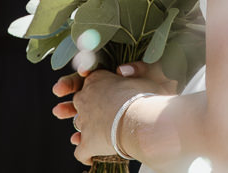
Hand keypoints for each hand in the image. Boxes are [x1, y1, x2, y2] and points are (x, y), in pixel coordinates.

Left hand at [51, 65, 168, 162]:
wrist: (144, 120)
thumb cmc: (147, 96)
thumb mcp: (143, 77)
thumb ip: (133, 72)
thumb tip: (122, 70)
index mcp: (96, 79)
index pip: (90, 84)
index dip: (99, 91)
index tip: (109, 97)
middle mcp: (84, 98)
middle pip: (80, 103)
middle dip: (90, 110)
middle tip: (107, 116)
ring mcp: (84, 120)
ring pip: (80, 126)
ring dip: (89, 130)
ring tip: (104, 134)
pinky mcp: (87, 142)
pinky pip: (81, 152)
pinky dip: (86, 154)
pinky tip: (94, 156)